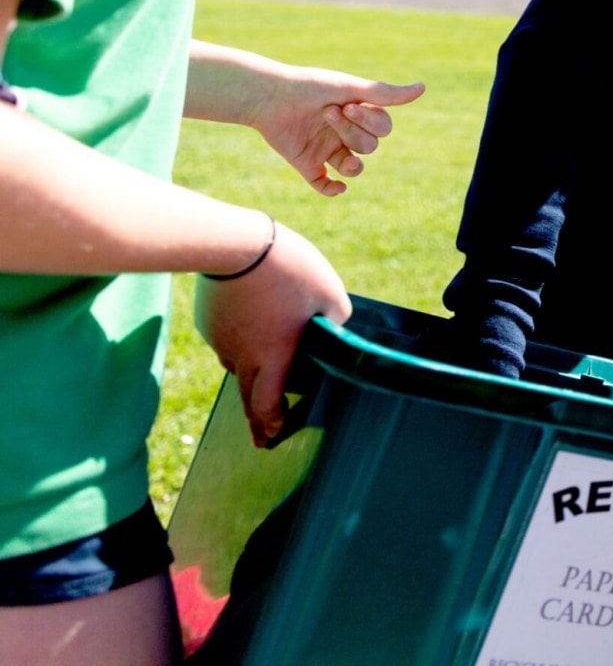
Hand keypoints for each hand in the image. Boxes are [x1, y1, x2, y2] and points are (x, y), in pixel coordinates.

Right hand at [193, 222, 351, 445]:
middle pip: (247, 397)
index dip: (272, 424)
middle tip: (262, 438)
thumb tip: (335, 329)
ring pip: (236, 365)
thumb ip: (336, 319)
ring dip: (249, 377)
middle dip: (256, 421)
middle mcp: (242, 355)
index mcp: (273, 356)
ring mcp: (220, 339)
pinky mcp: (208, 321)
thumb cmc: (289, 269)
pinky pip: (226, 339)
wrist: (235, 243)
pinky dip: (238, 341)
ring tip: (261, 379)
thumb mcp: (329, 294)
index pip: (267, 405)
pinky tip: (250, 327)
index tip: (276, 434)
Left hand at [253, 67, 423, 195]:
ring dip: (352, 164)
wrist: (267, 96)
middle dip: (353, 133)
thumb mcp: (350, 88)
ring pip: (355, 167)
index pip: (382, 128)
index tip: (344, 105)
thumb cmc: (309, 87)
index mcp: (357, 113)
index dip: (368, 121)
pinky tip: (336, 186)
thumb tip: (423, 88)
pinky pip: (325, 185)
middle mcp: (345, 132)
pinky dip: (332, 189)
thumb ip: (385, 94)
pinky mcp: (307, 164)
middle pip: (370, 147)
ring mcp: (327, 149)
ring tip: (340, 157)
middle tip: (327, 113)